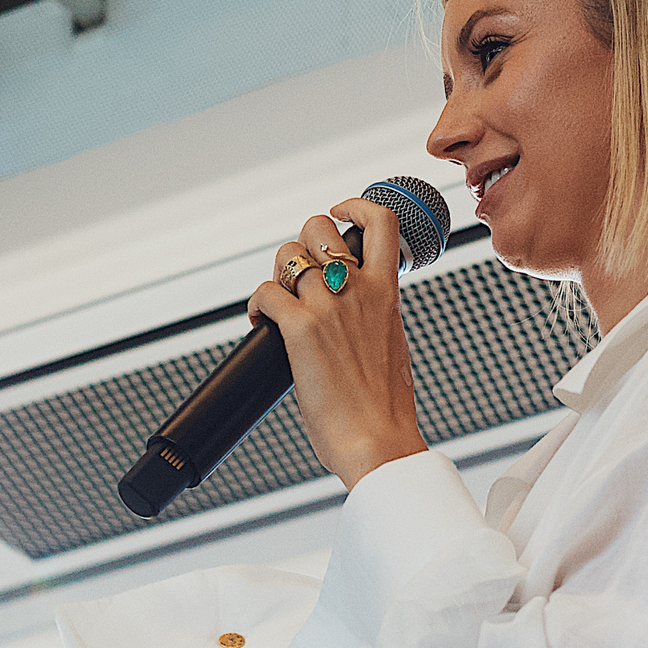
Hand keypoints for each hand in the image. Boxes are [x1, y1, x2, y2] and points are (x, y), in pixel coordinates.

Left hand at [248, 198, 429, 489]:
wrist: (378, 441)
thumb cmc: (385, 409)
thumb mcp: (392, 347)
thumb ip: (376, 318)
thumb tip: (355, 320)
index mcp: (388, 293)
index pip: (380, 222)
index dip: (354, 205)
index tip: (340, 213)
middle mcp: (359, 290)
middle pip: (319, 228)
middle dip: (302, 244)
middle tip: (299, 276)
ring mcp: (329, 307)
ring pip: (287, 256)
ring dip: (276, 274)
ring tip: (278, 303)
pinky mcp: (300, 329)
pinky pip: (265, 294)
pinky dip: (256, 305)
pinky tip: (260, 323)